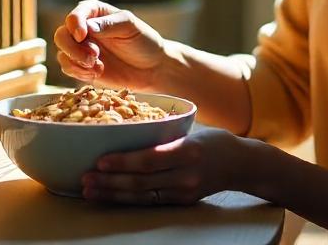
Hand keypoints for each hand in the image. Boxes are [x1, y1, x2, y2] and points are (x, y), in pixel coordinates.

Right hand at [53, 0, 166, 91]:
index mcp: (94, 13)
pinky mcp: (82, 67)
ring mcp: (81, 49)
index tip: (82, 35)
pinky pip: (68, 69)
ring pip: (62, 53)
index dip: (75, 24)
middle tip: (94, 56)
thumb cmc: (144, 41)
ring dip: (76, 62)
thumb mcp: (130, 27)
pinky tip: (96, 74)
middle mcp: (84, 29)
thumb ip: (108, 24)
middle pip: (61, 35)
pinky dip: (78, 73)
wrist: (152, 68)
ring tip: (98, 67)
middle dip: (73, 48)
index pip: (75, 15)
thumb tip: (87, 27)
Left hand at [81, 129, 252, 204]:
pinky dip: (128, 199)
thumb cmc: (213, 139)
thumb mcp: (190, 130)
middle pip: (142, 181)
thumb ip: (162, 134)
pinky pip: (150, 201)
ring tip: (90, 191)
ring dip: (113, 194)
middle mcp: (186, 175)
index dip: (123, 162)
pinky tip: (110, 197)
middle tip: (85, 179)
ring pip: (142, 195)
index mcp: (188, 151)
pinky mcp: (181, 201)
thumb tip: (125, 126)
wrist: (241, 164)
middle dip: (110, 182)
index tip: (99, 161)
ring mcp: (184, 192)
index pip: (150, 159)